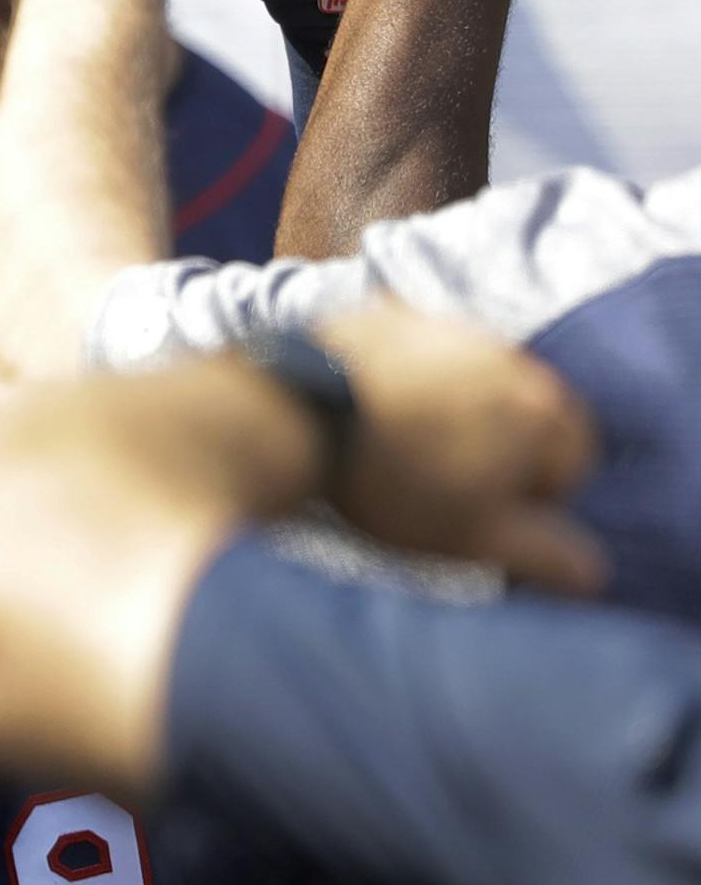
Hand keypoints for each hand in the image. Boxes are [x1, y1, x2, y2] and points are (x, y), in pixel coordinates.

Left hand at [316, 308, 601, 591]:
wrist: (293, 414)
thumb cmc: (389, 482)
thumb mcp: (473, 537)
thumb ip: (544, 554)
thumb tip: (591, 572)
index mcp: (542, 408)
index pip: (571, 462)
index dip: (530, 498)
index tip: (478, 511)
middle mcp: (506, 354)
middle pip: (525, 414)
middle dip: (496, 450)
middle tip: (438, 483)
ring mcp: (449, 326)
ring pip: (475, 381)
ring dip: (454, 412)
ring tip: (398, 448)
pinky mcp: (394, 312)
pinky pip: (420, 353)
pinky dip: (409, 380)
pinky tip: (370, 410)